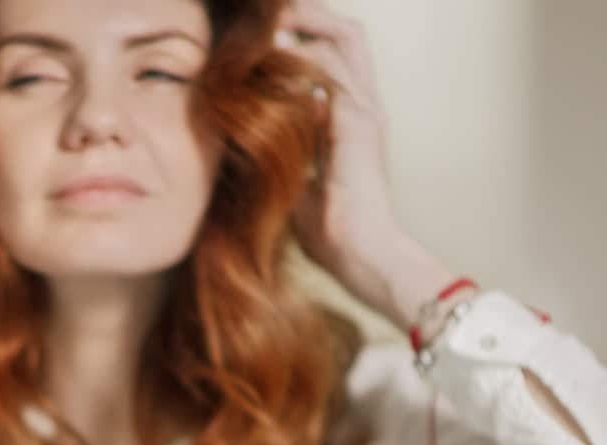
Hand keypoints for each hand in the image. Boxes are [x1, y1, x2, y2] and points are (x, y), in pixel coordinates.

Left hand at [275, 0, 438, 327]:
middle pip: (345, 33)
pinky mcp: (361, 122)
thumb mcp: (290, 179)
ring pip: (344, 38)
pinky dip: (304, 52)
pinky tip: (272, 52)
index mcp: (349, 118)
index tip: (261, 32)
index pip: (332, 55)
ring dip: (306, 21)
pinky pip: (335, 68)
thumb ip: (276, 151)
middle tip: (271, 11)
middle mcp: (362, 106)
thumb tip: (240, 135)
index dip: (301, 35)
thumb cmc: (328, 233)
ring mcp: (366, 110)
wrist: (361, 257)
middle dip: (308, 15)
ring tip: (271, 18)